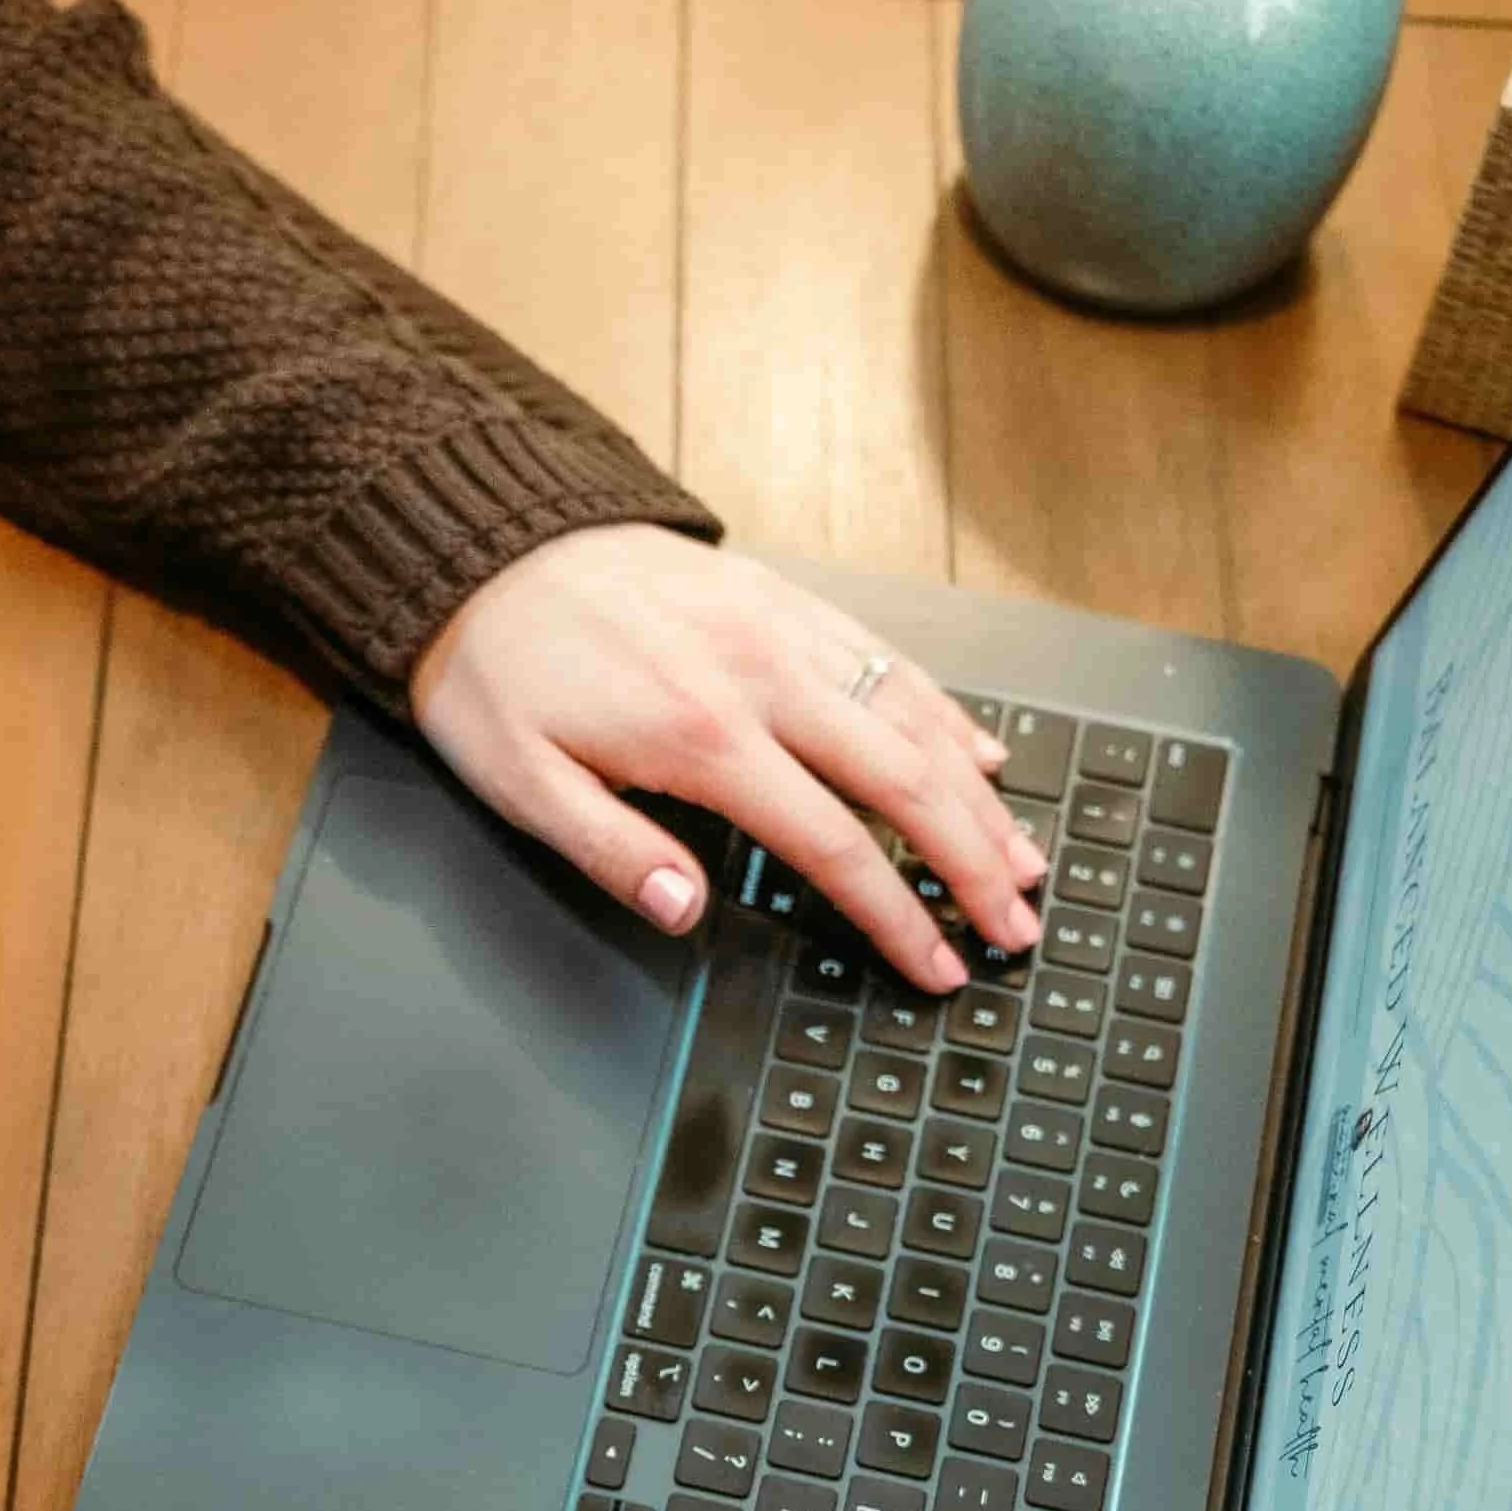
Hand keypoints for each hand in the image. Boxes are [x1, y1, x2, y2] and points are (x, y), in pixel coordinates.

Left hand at [410, 524, 1045, 991]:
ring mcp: (781, 630)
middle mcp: (761, 676)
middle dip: (972, 863)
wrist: (488, 546)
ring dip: (978, 796)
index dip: (896, 915)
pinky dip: (943, 710)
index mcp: (703, 738)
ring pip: (911, 717)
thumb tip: (689, 911)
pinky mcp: (782, 598)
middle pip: (902, 782)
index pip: (832, 845)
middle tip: (1016, 928)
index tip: (939, 964)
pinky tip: (981, 753)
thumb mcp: (522, 782)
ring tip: (1022, 859)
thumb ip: (612, 853)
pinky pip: (884, 657)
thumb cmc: (499, 673)